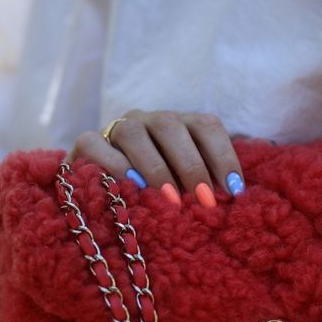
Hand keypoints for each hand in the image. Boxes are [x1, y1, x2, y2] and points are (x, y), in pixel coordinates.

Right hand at [67, 109, 249, 205]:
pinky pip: (96, 145)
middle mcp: (150, 120)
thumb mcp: (185, 189)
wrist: (102, 194)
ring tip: (171, 199)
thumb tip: (234, 198)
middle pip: (172, 127)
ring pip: (135, 134)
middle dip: (192, 165)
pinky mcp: (87, 143)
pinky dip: (115, 165)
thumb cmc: (157, 195)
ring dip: (156, 167)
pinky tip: (131, 186)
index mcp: (180, 125)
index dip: (223, 156)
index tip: (235, 191)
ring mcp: (117, 128)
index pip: (207, 126)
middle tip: (205, 201)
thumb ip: (205, 186)